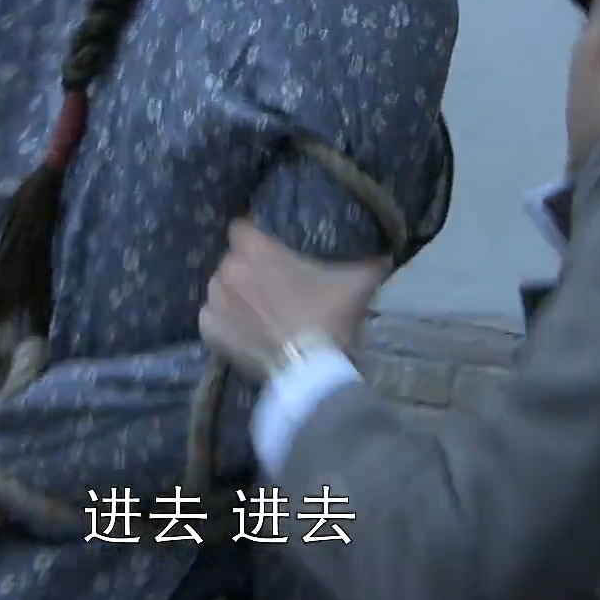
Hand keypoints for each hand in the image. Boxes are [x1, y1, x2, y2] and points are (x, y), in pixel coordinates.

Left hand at [199, 219, 391, 378]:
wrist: (312, 371)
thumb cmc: (331, 318)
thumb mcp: (358, 282)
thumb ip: (372, 260)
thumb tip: (389, 250)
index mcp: (257, 249)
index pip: (242, 228)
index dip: (255, 237)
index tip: (270, 250)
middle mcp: (228, 269)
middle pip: (233, 260)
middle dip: (248, 269)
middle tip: (272, 284)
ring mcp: (215, 301)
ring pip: (220, 288)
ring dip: (234, 295)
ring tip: (258, 310)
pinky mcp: (209, 331)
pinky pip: (211, 317)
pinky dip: (224, 322)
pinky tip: (244, 330)